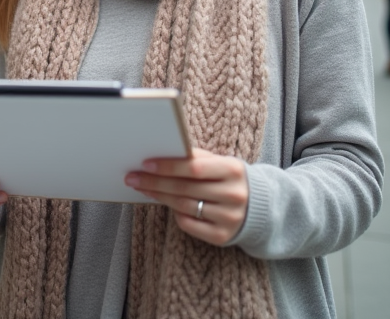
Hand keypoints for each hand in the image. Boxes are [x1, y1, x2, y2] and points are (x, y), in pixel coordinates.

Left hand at [126, 148, 248, 245]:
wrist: (258, 207)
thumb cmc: (227, 178)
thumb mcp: (219, 162)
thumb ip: (195, 157)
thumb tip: (160, 153)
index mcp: (233, 169)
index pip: (194, 168)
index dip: (168, 166)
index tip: (145, 164)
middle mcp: (234, 195)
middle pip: (185, 188)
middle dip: (155, 182)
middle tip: (132, 178)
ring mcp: (230, 217)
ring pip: (184, 206)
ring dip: (159, 196)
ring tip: (142, 188)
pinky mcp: (223, 236)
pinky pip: (189, 224)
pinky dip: (175, 213)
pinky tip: (167, 204)